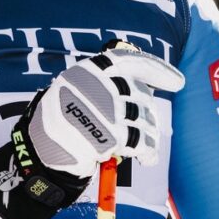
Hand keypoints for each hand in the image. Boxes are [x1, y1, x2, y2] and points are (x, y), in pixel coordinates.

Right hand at [0, 43, 184, 218]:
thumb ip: (103, 84)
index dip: (157, 69)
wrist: (42, 152)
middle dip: (147, 111)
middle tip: (144, 124)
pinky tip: (145, 158)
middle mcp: (99, 85)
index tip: (177, 81)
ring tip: (142, 143)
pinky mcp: (112, 135)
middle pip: (140, 93)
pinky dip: (148, 151)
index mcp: (89, 70)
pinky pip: (142, 141)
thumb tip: (145, 85)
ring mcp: (106, 109)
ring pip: (145, 118)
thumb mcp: (74, 90)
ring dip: (148, 133)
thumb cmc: (60, 122)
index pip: (129, 60)